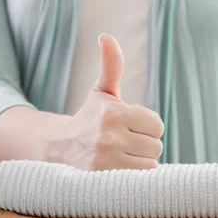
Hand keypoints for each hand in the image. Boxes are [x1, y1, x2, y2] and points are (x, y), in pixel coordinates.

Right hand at [45, 33, 163, 170]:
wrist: (60, 150)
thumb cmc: (89, 118)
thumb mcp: (101, 91)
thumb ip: (111, 65)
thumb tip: (106, 36)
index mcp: (113, 113)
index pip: (157, 125)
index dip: (147, 126)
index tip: (131, 127)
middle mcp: (109, 137)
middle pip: (156, 146)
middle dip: (144, 144)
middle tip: (125, 143)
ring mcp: (106, 161)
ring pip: (150, 164)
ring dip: (140, 161)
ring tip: (121, 156)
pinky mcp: (104, 181)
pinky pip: (140, 180)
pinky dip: (134, 177)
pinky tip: (119, 169)